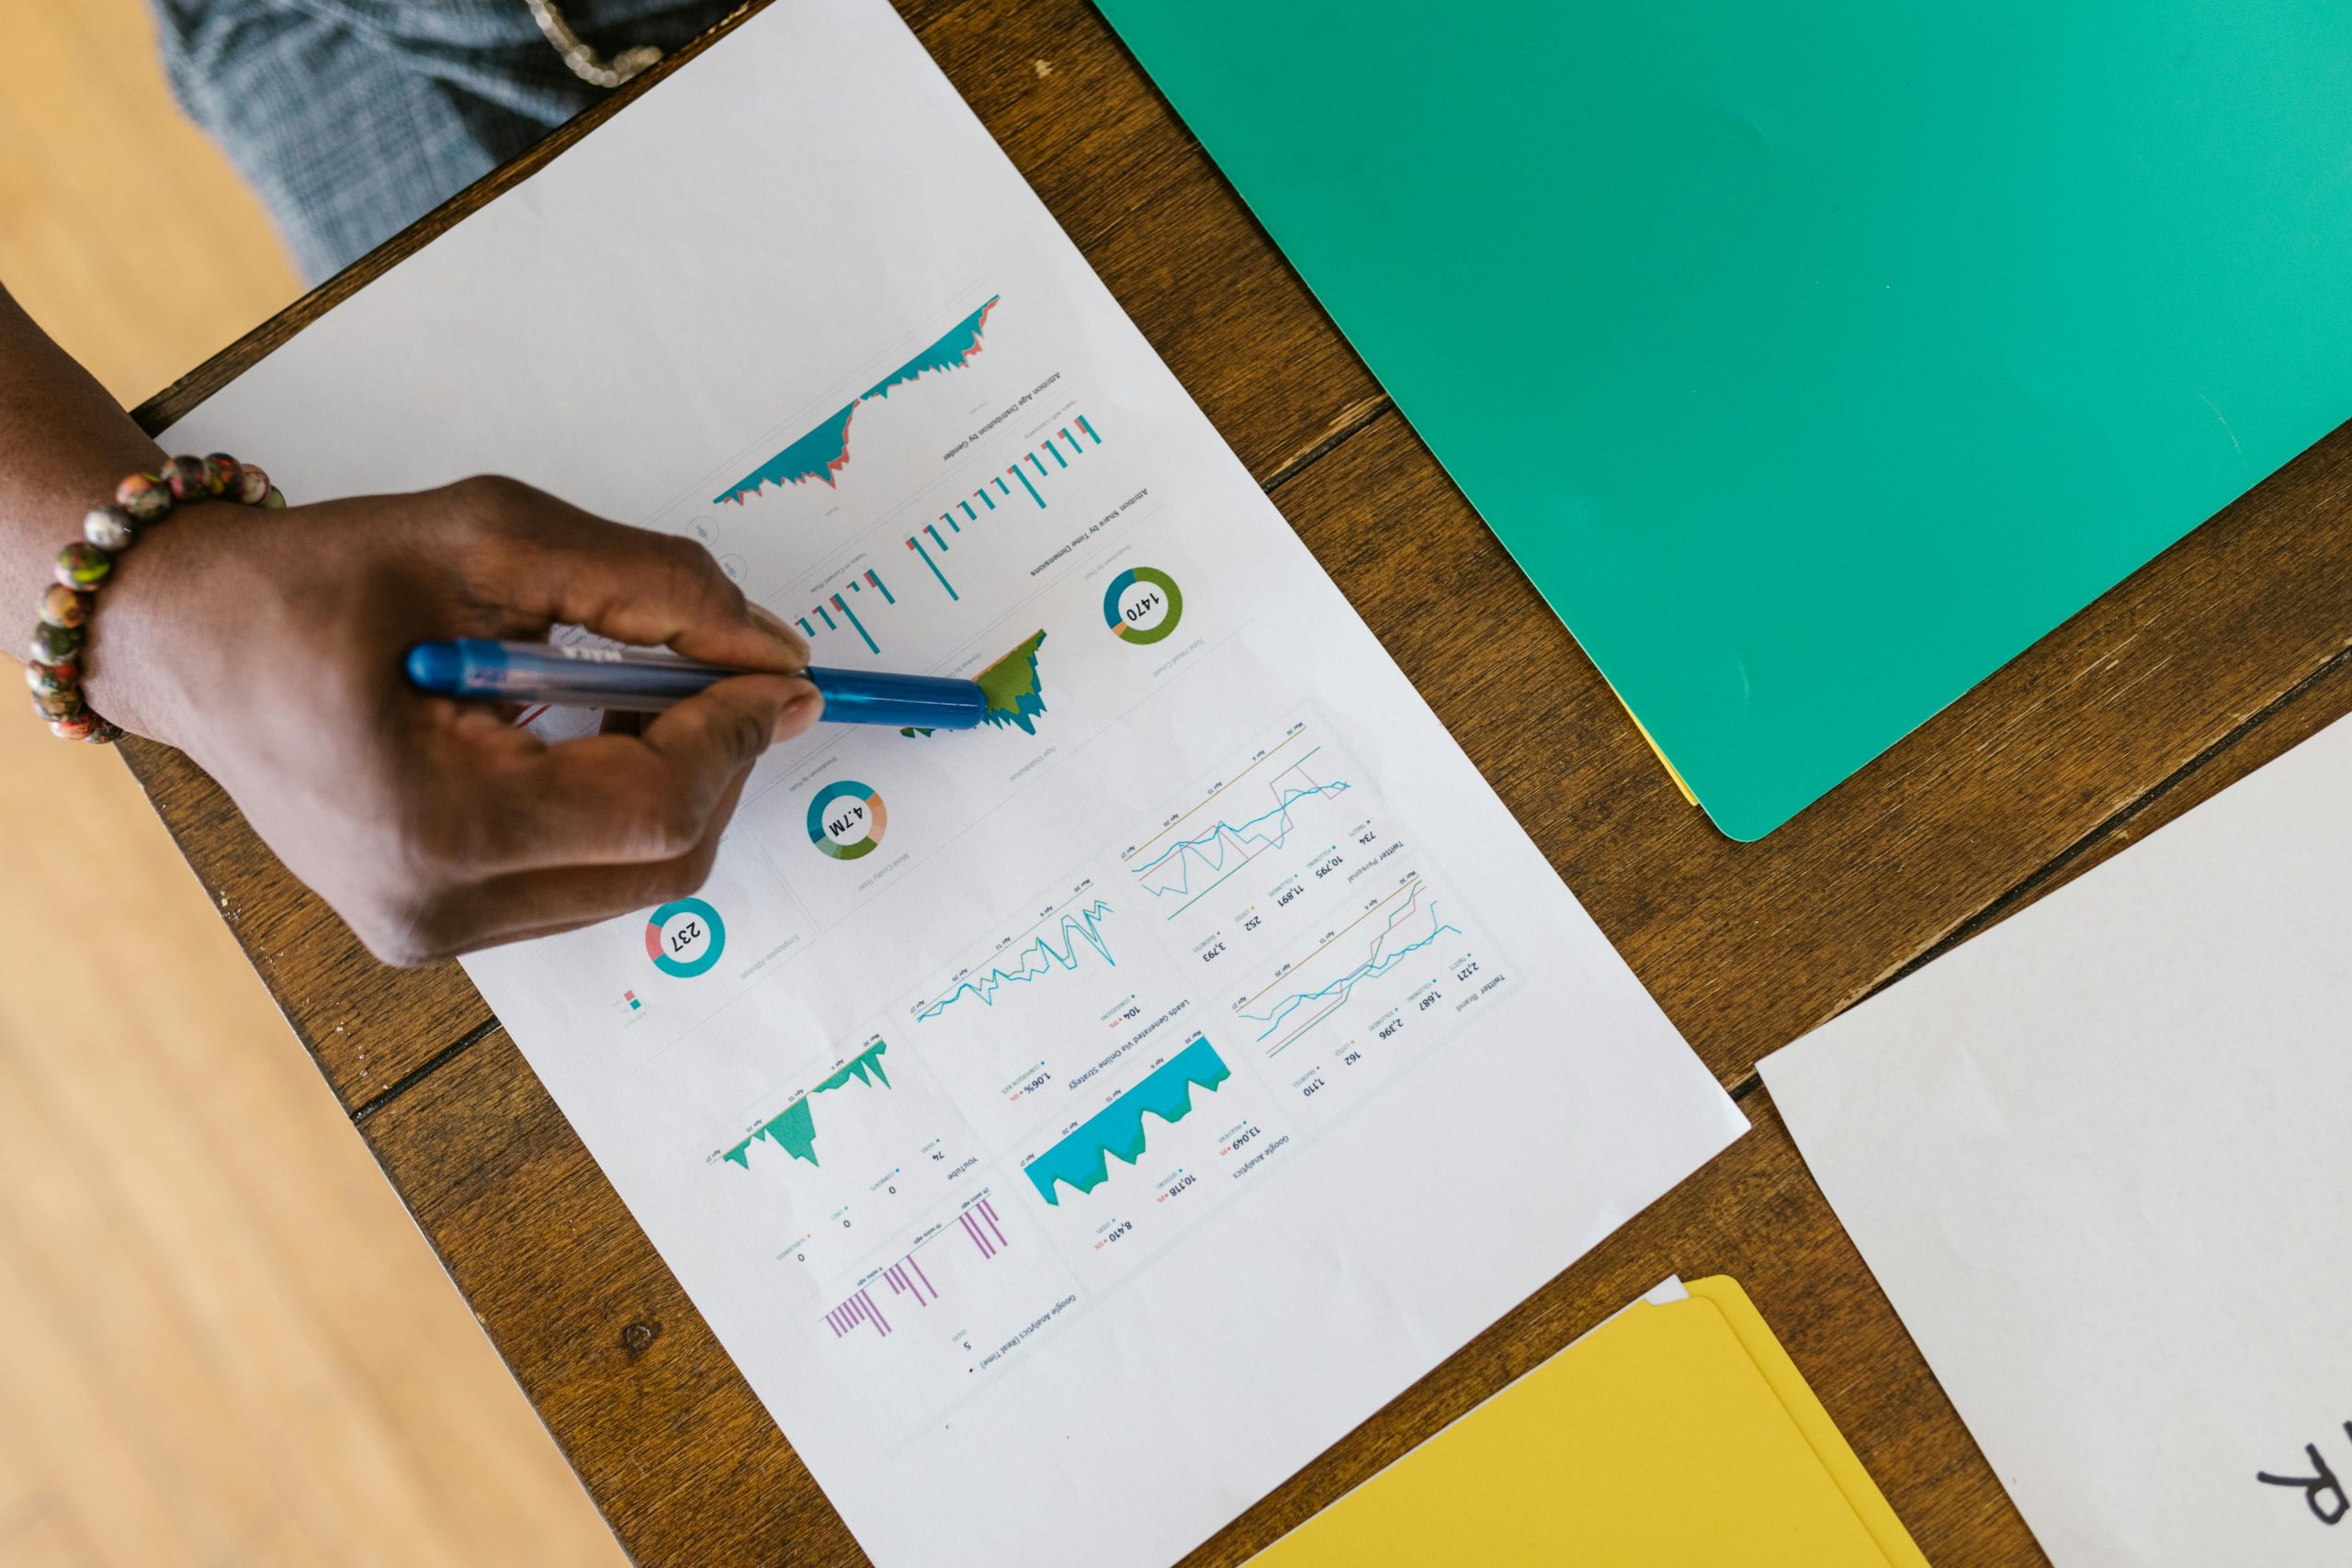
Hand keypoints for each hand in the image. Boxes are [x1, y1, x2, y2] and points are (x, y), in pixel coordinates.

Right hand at [89, 475, 819, 964]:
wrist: (185, 639)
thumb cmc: (316, 579)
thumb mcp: (488, 539)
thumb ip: (649, 584)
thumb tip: (775, 650)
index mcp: (433, 828)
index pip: (654, 809)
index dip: (739, 736)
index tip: (788, 670)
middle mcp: (434, 911)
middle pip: (664, 862)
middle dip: (722, 763)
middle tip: (733, 672)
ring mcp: (434, 934)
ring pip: (634, 879)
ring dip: (673, 782)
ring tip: (634, 687)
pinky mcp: (438, 926)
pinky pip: (583, 879)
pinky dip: (619, 804)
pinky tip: (585, 729)